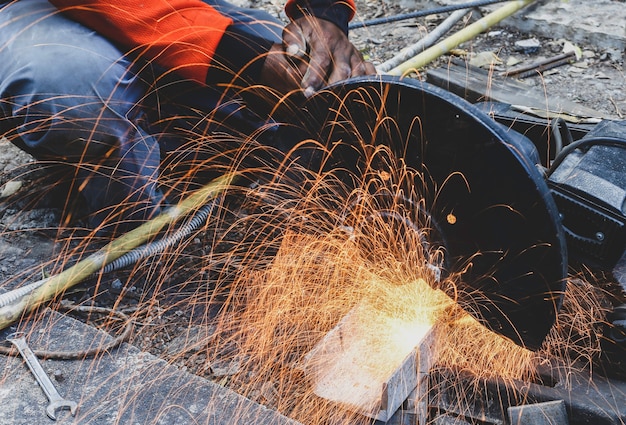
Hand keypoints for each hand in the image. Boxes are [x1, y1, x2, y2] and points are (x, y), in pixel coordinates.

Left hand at [260, 15, 375, 95]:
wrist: (325, 22)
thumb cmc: (308, 31)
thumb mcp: (295, 29)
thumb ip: (292, 41)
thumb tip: (294, 54)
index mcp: (326, 38)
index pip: (322, 60)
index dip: (315, 78)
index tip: (307, 92)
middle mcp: (343, 47)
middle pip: (342, 71)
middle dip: (332, 88)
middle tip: (320, 102)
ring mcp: (354, 54)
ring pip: (358, 74)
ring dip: (349, 90)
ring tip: (337, 104)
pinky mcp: (361, 60)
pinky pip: (370, 73)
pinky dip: (367, 85)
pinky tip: (358, 98)